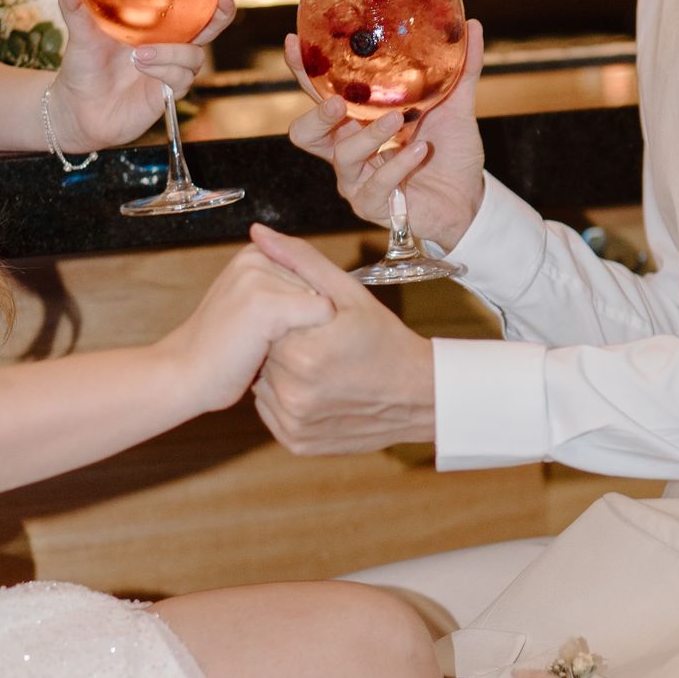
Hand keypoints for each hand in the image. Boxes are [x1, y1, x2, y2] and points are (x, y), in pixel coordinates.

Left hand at [48, 0, 237, 151]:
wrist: (76, 108)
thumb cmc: (83, 66)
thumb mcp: (79, 30)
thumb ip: (76, 2)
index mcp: (155, 24)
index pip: (189, 7)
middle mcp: (168, 44)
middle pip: (209, 28)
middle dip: (220, 15)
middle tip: (222, 2)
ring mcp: (169, 69)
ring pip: (194, 56)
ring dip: (172, 52)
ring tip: (140, 54)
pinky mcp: (167, 93)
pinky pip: (180, 79)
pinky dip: (164, 70)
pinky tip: (142, 66)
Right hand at [167, 240, 332, 415]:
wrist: (182, 374)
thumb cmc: (220, 350)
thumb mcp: (252, 307)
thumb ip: (283, 289)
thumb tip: (323, 288)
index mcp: (255, 253)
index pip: (314, 274)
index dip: (303, 309)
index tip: (270, 327)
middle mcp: (258, 256)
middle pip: (322, 287)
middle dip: (305, 319)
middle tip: (264, 340)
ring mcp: (260, 277)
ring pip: (324, 302)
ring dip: (305, 330)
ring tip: (265, 345)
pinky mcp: (268, 302)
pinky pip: (323, 316)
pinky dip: (310, 340)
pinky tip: (272, 350)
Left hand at [247, 228, 436, 453]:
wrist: (418, 396)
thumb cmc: (385, 340)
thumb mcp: (348, 293)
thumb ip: (300, 260)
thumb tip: (260, 234)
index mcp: (303, 353)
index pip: (267, 324)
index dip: (290, 320)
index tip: (317, 325)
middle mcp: (294, 393)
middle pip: (264, 354)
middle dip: (286, 345)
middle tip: (322, 347)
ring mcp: (293, 422)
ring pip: (265, 383)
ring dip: (284, 374)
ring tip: (322, 369)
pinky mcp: (295, 442)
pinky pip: (272, 412)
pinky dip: (287, 400)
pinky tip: (319, 391)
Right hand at [284, 20, 485, 253]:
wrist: (470, 199)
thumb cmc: (450, 153)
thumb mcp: (455, 105)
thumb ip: (461, 69)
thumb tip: (472, 25)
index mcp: (357, 120)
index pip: (320, 93)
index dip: (303, 71)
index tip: (294, 42)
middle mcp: (348, 149)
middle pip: (306, 133)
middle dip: (317, 114)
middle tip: (339, 102)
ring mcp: (356, 179)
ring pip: (344, 155)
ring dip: (370, 134)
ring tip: (398, 119)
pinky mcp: (371, 205)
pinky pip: (375, 184)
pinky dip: (399, 164)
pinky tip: (420, 149)